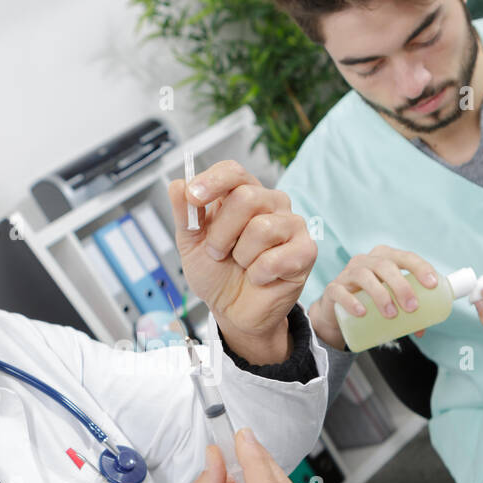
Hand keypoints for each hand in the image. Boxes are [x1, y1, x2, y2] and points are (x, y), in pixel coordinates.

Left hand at [169, 161, 316, 363]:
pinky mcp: (305, 250)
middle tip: (218, 252)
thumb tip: (177, 185)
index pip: (233, 171)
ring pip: (262, 227)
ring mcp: (292, 225)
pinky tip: (259, 278)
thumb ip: (185, 215)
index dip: (212, 181)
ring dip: (241, 256)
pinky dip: (259, 274)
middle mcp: (271, 203)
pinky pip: (276, 257)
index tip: (193, 197)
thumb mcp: (191, 244)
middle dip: (222, 232)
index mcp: (243, 193)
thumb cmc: (217, 273)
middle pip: (246, 197)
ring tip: (242, 265)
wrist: (233, 311)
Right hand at [308, 244, 439, 349]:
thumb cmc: (370, 302)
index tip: (432, 285)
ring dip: (380, 294)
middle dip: (401, 285)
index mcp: (384, 258)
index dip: (420, 267)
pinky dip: (351, 301)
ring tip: (391, 314)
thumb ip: (406, 313)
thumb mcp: (391, 302)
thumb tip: (421, 329)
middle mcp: (366, 261)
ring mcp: (347, 273)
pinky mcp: (333, 289)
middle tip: (412, 307)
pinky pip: (340, 291)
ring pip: (364, 275)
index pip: (405, 257)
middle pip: (385, 265)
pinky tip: (362, 313)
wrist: (338, 313)